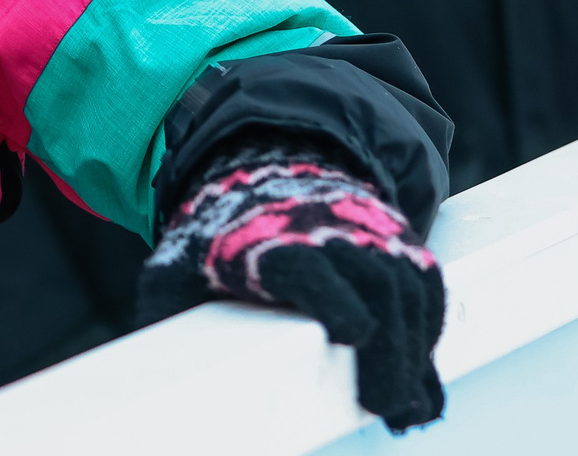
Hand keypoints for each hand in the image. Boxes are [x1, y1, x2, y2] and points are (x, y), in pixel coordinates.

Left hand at [136, 137, 444, 429]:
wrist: (263, 168)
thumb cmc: (217, 235)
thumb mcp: (176, 264)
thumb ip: (164, 307)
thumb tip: (145, 358)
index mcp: (269, 236)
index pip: (309, 261)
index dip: (335, 293)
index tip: (354, 332)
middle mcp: (328, 228)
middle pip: (374, 281)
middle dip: (388, 345)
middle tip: (384, 405)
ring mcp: (367, 231)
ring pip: (409, 286)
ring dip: (417, 350)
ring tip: (407, 409)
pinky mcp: (395, 242)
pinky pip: (427, 284)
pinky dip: (432, 331)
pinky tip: (424, 383)